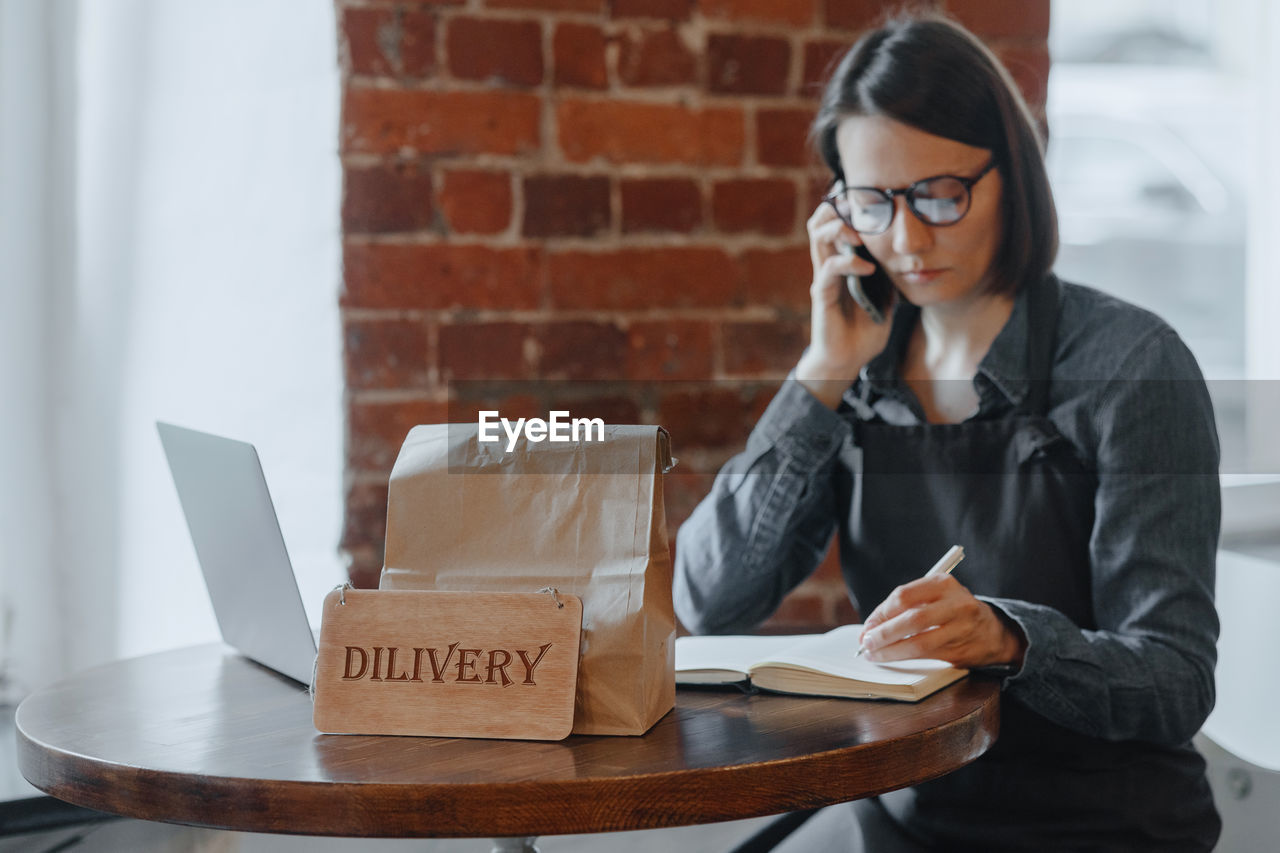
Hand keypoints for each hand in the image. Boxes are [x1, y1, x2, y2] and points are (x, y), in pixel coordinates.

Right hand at [796, 202, 894, 407]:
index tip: (867, 194)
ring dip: (839, 228)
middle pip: (820, 221)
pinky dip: (849, 263)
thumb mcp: (886, 299)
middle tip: (860, 207)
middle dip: (839, 208)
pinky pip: (830, 269)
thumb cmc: (863, 331)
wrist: (846, 360)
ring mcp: (823, 278)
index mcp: (842, 262)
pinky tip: (867, 269)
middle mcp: (828, 265)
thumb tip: (912, 261)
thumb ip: (891, 278)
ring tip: (860, 234)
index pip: (836, 222)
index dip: (846, 204)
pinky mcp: (822, 294)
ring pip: (818, 237)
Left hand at [858, 575, 1026, 668]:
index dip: (881, 613)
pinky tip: (891, 658)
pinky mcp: (960, 650)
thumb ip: (906, 606)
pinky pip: (926, 656)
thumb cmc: (952, 610)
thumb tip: (872, 626)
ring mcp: (960, 629)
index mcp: (943, 583)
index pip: (904, 596)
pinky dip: (904, 658)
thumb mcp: (935, 596)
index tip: (868, 626)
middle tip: (866, 642)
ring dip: (891, 650)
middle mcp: (955, 604)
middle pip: (912, 620)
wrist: (993, 631)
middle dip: (884, 633)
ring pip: (919, 643)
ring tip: (873, 654)